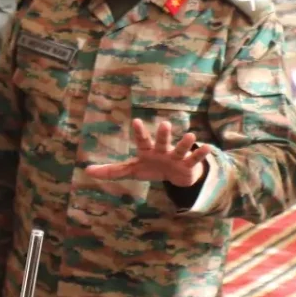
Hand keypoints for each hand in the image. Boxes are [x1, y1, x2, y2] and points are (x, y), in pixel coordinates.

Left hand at [85, 119, 211, 187]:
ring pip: (180, 148)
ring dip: (185, 143)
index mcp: (148, 151)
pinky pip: (195, 159)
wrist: (174, 175)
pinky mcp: (188, 165)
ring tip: (190, 135)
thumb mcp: (130, 170)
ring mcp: (176, 157)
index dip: (140, 132)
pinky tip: (208, 147)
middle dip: (163, 134)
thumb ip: (111, 170)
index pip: (142, 141)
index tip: (137, 121)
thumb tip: (87, 171)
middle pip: (162, 141)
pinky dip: (201, 154)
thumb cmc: (151, 168)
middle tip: (165, 124)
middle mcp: (162, 150)